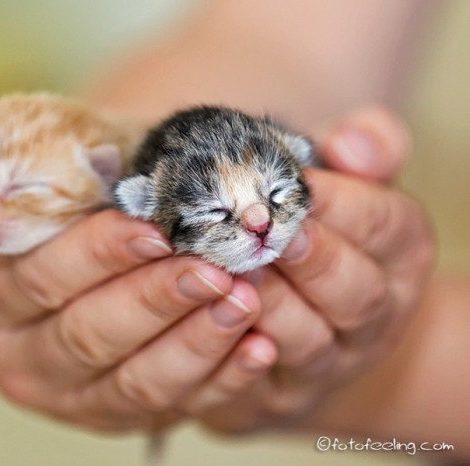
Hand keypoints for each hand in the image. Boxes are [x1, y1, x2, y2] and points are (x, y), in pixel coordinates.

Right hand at [0, 139, 270, 430]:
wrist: (47, 245)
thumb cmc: (33, 199)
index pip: (37, 278)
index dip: (95, 256)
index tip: (153, 229)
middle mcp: (9, 350)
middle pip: (86, 334)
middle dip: (154, 301)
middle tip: (215, 268)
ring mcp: (61, 390)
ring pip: (130, 380)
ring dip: (192, 343)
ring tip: (243, 302)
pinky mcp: (106, 409)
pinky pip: (163, 404)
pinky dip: (215, 380)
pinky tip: (258, 347)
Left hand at [196, 107, 436, 432]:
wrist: (309, 317)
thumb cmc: (321, 231)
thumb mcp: (351, 184)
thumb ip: (365, 149)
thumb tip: (352, 142)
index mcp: (399, 253)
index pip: (384, 224)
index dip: (341, 202)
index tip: (294, 181)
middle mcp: (375, 313)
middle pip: (355, 291)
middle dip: (310, 258)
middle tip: (263, 231)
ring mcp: (331, 360)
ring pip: (308, 340)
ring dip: (268, 304)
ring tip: (228, 270)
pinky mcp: (284, 393)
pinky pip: (263, 381)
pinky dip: (238, 356)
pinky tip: (211, 322)